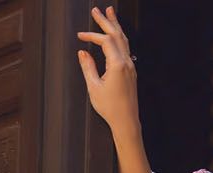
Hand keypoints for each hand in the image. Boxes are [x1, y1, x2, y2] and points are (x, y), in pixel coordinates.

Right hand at [77, 4, 138, 129]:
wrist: (126, 122)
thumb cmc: (111, 108)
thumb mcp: (94, 87)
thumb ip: (88, 67)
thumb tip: (82, 52)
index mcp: (117, 65)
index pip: (105, 41)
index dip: (92, 36)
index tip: (80, 36)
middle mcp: (127, 62)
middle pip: (116, 34)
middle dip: (105, 21)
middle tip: (96, 10)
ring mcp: (131, 66)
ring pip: (123, 39)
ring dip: (115, 25)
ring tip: (110, 13)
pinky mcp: (131, 71)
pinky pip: (126, 48)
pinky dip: (120, 37)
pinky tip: (116, 35)